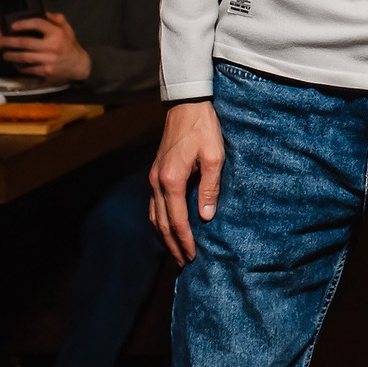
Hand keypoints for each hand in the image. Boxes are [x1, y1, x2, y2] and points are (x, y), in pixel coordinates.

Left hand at [0, 13, 91, 82]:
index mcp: (57, 33)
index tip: (12, 25)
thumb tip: (42, 12)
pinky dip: (20, 67)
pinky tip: (15, 65)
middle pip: (25, 42)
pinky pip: (28, 68)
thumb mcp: (67, 29)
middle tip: (0, 41)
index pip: (38, 24)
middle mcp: (52, 46)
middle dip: (10, 41)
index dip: (23, 23)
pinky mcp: (46, 71)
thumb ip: (56, 19)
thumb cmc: (69, 45)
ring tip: (4, 54)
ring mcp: (48, 60)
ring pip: (24, 57)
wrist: (79, 65)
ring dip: (11, 56)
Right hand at [148, 100, 224, 264]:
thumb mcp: (214, 157)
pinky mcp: (156, 173)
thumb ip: (209, 187)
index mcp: (171, 180)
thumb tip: (206, 216)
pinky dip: (160, 220)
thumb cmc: (204, 129)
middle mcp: (157, 182)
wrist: (187, 104)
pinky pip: (154, 204)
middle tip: (184, 262)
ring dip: (164, 235)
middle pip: (161, 223)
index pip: (176, 220)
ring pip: (154, 215)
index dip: (184, 240)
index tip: (193, 256)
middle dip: (172, 245)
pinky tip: (168, 227)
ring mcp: (153, 177)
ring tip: (176, 251)